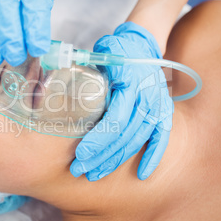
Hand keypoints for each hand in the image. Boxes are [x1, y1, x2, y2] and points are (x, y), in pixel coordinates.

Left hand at [70, 22, 173, 180]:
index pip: (115, 119)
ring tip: (95, 174)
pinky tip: (142, 175)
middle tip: (80, 170)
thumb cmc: (115, 51)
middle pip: (124, 135)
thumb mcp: (99, 56)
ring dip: (116, 160)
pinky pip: (161, 138)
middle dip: (101, 157)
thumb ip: (85, 73)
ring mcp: (158, 105)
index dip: (98, 140)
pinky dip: (152, 157)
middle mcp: (148, 96)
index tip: (80, 154)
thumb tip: (57, 91)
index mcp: (131, 82)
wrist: (141, 46)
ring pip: (137, 141)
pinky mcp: (163, 112)